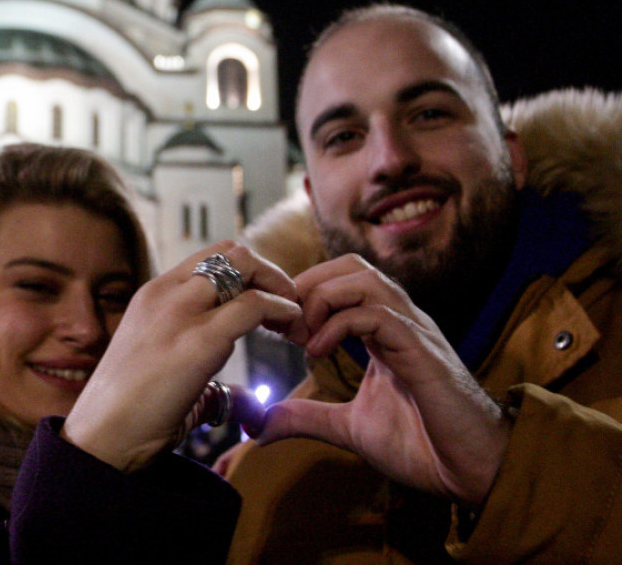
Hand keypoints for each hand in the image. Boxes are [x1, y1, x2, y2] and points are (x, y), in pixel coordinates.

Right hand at [62, 241, 300, 472]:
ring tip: (293, 318)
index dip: (249, 273)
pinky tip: (290, 328)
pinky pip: (252, 306)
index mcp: (154, 295)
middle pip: (232, 251)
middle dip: (269, 272)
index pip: (211, 257)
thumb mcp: (168, 376)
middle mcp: (165, 293)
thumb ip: (208, 380)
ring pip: (244, 263)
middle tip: (286, 305)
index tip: (267, 304)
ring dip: (279, 285)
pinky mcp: (198, 341)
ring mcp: (179, 312)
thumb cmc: (129, 415)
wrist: (100, 437)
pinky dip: (281, 310)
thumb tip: (246, 404)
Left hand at [254, 254, 510, 506]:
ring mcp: (414, 331)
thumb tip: (261, 426)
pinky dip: (339, 325)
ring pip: (364, 279)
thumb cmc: (423, 445)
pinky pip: (378, 315)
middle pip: (350, 265)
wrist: (475, 472)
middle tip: (283, 324)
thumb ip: (309, 417)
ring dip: (321, 299)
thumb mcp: (349, 428)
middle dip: (308, 284)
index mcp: (384, 330)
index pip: (342, 279)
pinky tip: (318, 353)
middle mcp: (401, 321)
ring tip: (301, 336)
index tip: (277, 325)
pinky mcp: (422, 352)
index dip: (303, 292)